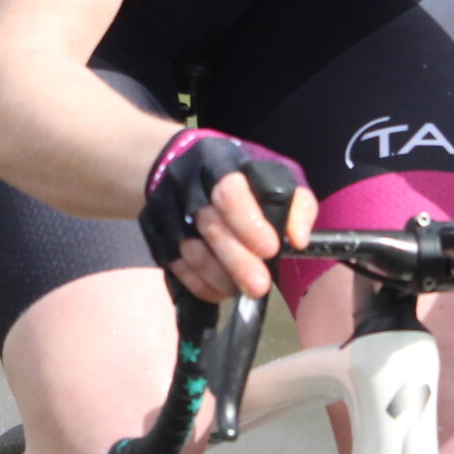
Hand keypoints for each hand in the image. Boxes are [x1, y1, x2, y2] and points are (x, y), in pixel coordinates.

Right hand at [139, 131, 316, 303]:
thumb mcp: (273, 173)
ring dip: (220, 277)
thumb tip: (299, 240)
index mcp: (219, 162)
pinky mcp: (154, 233)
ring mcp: (166, 210)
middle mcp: (187, 184)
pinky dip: (200, 284)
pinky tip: (220, 290)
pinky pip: (175, 267)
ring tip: (242, 289)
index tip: (271, 249)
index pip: (229, 192)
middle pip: (211, 227)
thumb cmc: (239, 175)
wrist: (176, 165)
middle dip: (237, 262)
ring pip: (191, 252)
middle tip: (260, 287)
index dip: (249, 223)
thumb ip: (296, 202)